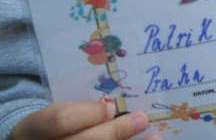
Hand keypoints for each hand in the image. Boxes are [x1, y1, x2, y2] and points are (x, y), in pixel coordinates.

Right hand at [11, 102, 156, 139]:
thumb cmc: (54, 126)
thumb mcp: (57, 111)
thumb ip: (81, 109)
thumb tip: (119, 106)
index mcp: (34, 129)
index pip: (59, 120)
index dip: (87, 114)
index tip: (110, 108)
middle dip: (115, 133)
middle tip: (142, 119)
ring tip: (154, 139)